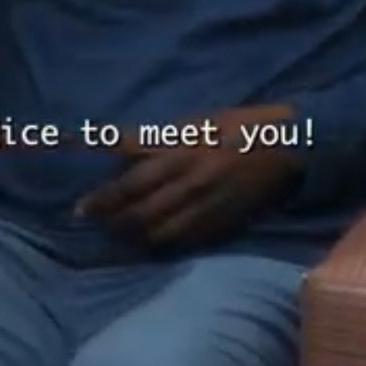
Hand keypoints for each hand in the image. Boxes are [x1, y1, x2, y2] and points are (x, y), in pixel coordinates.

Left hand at [76, 105, 301, 249]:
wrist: (285, 145)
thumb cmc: (236, 125)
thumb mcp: (194, 122)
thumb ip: (157, 140)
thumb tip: (119, 149)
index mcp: (183, 155)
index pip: (131, 184)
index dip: (102, 199)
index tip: (80, 208)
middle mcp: (191, 186)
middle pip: (140, 215)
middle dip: (112, 223)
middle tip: (95, 223)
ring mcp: (207, 209)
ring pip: (158, 234)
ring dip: (133, 237)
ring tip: (118, 233)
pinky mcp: (222, 225)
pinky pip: (184, 242)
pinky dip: (162, 244)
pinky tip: (151, 240)